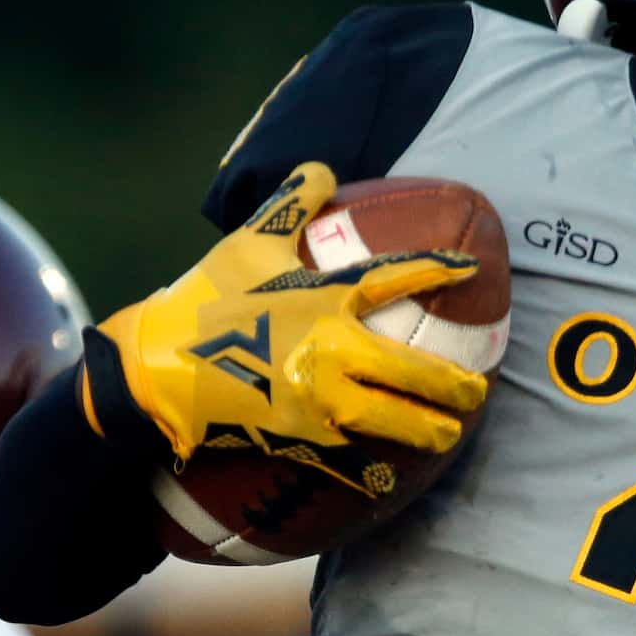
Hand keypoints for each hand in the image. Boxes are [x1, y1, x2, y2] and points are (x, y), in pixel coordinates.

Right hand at [85, 162, 487, 463]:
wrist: (158, 371)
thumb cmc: (203, 303)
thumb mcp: (244, 244)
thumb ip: (289, 205)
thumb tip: (320, 167)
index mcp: (324, 300)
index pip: (396, 279)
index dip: (438, 272)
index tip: (470, 271)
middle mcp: (333, 352)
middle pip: (414, 373)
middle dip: (454, 386)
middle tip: (477, 391)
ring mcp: (320, 400)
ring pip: (394, 421)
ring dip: (430, 428)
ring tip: (450, 432)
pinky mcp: (301, 437)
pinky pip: (354, 452)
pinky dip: (380, 462)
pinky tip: (398, 468)